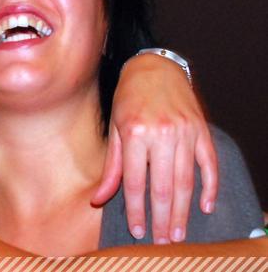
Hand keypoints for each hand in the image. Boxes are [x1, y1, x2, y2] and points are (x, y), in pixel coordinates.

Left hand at [91, 53, 217, 243]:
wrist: (154, 68)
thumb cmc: (128, 99)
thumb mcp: (114, 129)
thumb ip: (111, 167)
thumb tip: (98, 199)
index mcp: (135, 134)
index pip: (134, 183)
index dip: (136, 210)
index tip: (138, 230)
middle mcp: (161, 134)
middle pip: (163, 187)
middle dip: (162, 219)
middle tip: (163, 241)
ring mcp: (184, 132)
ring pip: (186, 181)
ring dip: (183, 211)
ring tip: (179, 232)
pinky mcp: (201, 129)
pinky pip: (209, 163)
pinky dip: (209, 186)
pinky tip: (205, 206)